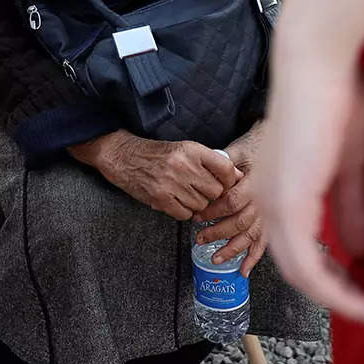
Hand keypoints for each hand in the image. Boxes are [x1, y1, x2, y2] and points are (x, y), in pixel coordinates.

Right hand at [71, 131, 241, 220]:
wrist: (125, 157)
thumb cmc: (158, 154)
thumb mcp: (185, 149)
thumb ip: (210, 162)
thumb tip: (238, 176)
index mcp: (192, 150)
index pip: (226, 169)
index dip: (229, 180)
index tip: (225, 184)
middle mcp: (183, 165)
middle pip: (215, 191)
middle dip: (212, 195)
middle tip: (201, 191)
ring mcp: (172, 183)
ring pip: (201, 205)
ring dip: (197, 204)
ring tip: (185, 194)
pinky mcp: (161, 198)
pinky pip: (185, 214)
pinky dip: (183, 211)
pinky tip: (175, 201)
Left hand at [193, 129, 265, 276]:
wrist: (283, 147)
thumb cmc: (258, 147)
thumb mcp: (238, 149)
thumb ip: (223, 162)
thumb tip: (204, 172)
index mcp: (256, 182)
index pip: (231, 201)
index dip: (213, 211)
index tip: (197, 216)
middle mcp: (265, 201)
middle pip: (239, 222)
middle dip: (217, 233)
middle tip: (200, 238)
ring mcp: (271, 213)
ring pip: (250, 236)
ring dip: (232, 250)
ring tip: (215, 258)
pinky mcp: (273, 221)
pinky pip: (264, 243)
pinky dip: (253, 258)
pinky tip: (243, 270)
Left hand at [254, 34, 363, 327]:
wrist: (319, 65)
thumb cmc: (335, 100)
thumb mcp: (346, 164)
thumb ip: (348, 207)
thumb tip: (358, 250)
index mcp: (277, 189)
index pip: (296, 248)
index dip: (329, 277)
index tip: (363, 293)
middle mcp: (265, 201)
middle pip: (295, 269)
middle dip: (334, 293)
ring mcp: (272, 204)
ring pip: (299, 274)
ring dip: (337, 298)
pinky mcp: (286, 204)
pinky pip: (307, 266)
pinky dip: (334, 290)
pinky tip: (361, 300)